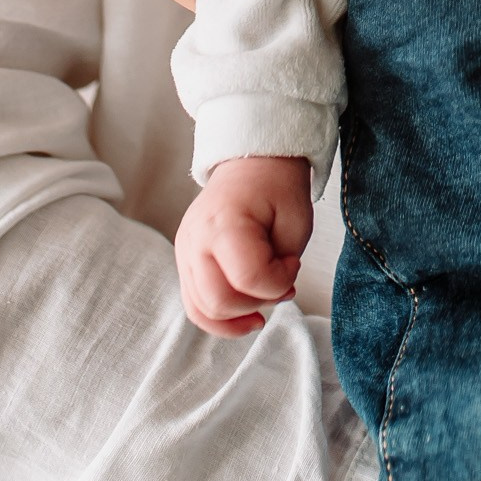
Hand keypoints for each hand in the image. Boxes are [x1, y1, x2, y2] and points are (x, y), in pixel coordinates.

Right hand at [174, 155, 313, 336]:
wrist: (252, 163)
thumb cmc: (277, 188)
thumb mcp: (295, 221)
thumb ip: (283, 268)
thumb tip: (269, 299)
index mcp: (225, 222)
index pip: (249, 279)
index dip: (280, 282)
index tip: (293, 264)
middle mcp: (196, 239)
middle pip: (219, 301)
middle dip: (258, 302)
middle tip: (280, 281)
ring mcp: (185, 251)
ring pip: (202, 309)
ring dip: (238, 315)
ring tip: (264, 297)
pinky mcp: (185, 261)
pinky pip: (194, 305)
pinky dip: (220, 318)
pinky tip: (245, 316)